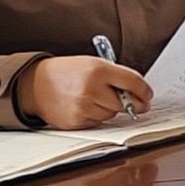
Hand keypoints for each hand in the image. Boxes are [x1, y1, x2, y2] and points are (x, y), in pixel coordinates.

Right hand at [23, 55, 153, 129]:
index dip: (145, 91)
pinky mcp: (77, 121)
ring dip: (111, 108)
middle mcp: (91, 89)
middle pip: (126, 103)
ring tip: (96, 98)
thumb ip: (116, 75)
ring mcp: (84, 107)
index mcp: (98, 70)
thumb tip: (140, 92)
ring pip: (112, 114)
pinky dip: (97, 116)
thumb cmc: (67, 72)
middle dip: (132, 103)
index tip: (148, 94)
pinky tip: (86, 106)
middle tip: (134, 102)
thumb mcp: (92, 63)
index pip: (133, 83)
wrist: (36, 85)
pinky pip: (98, 122)